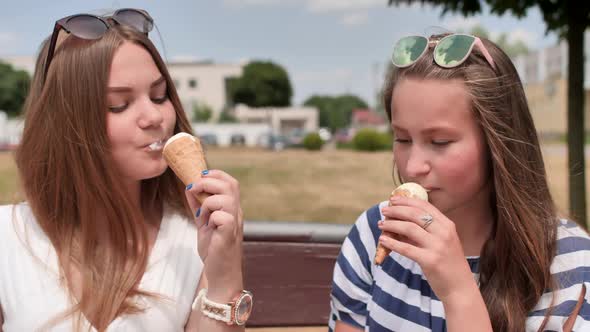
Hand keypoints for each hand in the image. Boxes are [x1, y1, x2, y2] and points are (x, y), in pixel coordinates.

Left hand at [185, 169, 243, 289]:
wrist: (221, 274)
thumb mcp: (203, 223)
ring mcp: (235, 223)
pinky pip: (222, 216)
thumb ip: (197, 206)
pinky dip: (210, 217)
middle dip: (208, 182)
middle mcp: (236, 213)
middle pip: (230, 185)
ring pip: (225, 198)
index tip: (200, 176)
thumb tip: (189, 187)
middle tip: (193, 188)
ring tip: (202, 215)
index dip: (216, 174)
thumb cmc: (214, 249)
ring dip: (208, 202)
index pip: (230, 182)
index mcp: (232, 208)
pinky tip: (207, 227)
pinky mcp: (229, 234)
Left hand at [378, 195, 475, 302]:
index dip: (407, 201)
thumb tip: (398, 223)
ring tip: (381, 224)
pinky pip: (406, 249)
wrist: (460, 288)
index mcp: (447, 225)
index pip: (425, 206)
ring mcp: (438, 246)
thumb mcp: (440, 242)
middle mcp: (444, 233)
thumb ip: (423, 232)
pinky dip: (392, 243)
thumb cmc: (448, 264)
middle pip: (415, 214)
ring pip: (409, 228)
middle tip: (384, 210)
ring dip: (392, 225)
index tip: (393, 199)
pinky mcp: (430, 261)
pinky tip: (383, 240)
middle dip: (396, 210)